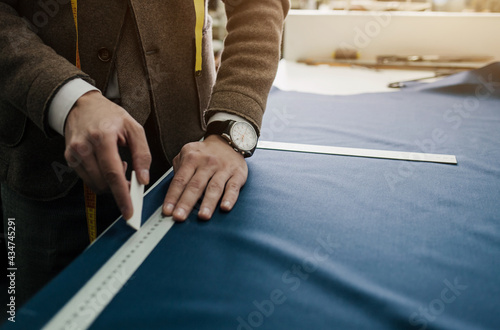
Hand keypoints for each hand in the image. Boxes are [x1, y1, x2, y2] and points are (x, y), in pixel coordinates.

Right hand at [64, 91, 150, 219]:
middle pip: (103, 183)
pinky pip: (88, 179)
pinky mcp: (69, 158)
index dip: (122, 195)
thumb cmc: (110, 116)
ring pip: (95, 184)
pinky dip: (100, 178)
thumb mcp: (134, 128)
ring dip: (110, 183)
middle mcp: (84, 147)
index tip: (129, 212)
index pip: (113, 173)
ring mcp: (74, 153)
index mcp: (102, 137)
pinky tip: (106, 164)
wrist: (82, 105)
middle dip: (119, 188)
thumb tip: (143, 179)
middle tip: (130, 176)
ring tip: (117, 164)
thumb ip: (142, 154)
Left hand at [162, 134, 247, 220]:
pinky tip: (225, 207)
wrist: (229, 141)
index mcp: (191, 158)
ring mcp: (223, 168)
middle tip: (180, 217)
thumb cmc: (205, 153)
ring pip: (214, 187)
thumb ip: (179, 170)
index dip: (173, 196)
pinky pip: (233, 187)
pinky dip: (229, 198)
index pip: (180, 180)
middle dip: (186, 203)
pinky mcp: (238, 173)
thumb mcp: (188, 154)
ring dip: (208, 203)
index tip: (167, 211)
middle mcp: (207, 162)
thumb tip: (172, 194)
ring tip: (202, 216)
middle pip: (195, 185)